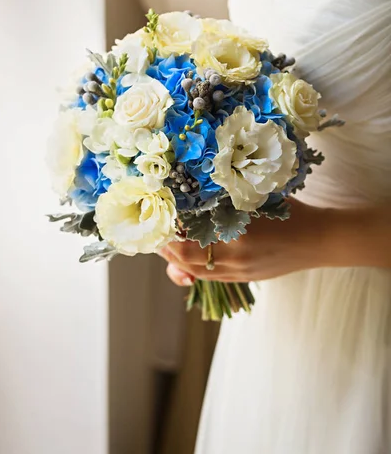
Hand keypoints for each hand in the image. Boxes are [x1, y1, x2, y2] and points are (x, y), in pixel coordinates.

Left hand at [160, 200, 327, 286]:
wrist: (319, 239)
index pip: (187, 240)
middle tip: (154, 233)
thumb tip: (192, 193)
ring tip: (165, 246)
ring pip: (196, 272)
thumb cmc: (290, 211)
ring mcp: (240, 273)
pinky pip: (211, 278)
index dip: (167, 231)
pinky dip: (195, 269)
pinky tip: (188, 258)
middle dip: (165, 248)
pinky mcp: (245, 279)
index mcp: (236, 236)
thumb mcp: (256, 198)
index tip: (157, 217)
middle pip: (185, 259)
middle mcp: (234, 259)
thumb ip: (226, 200)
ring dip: (177, 261)